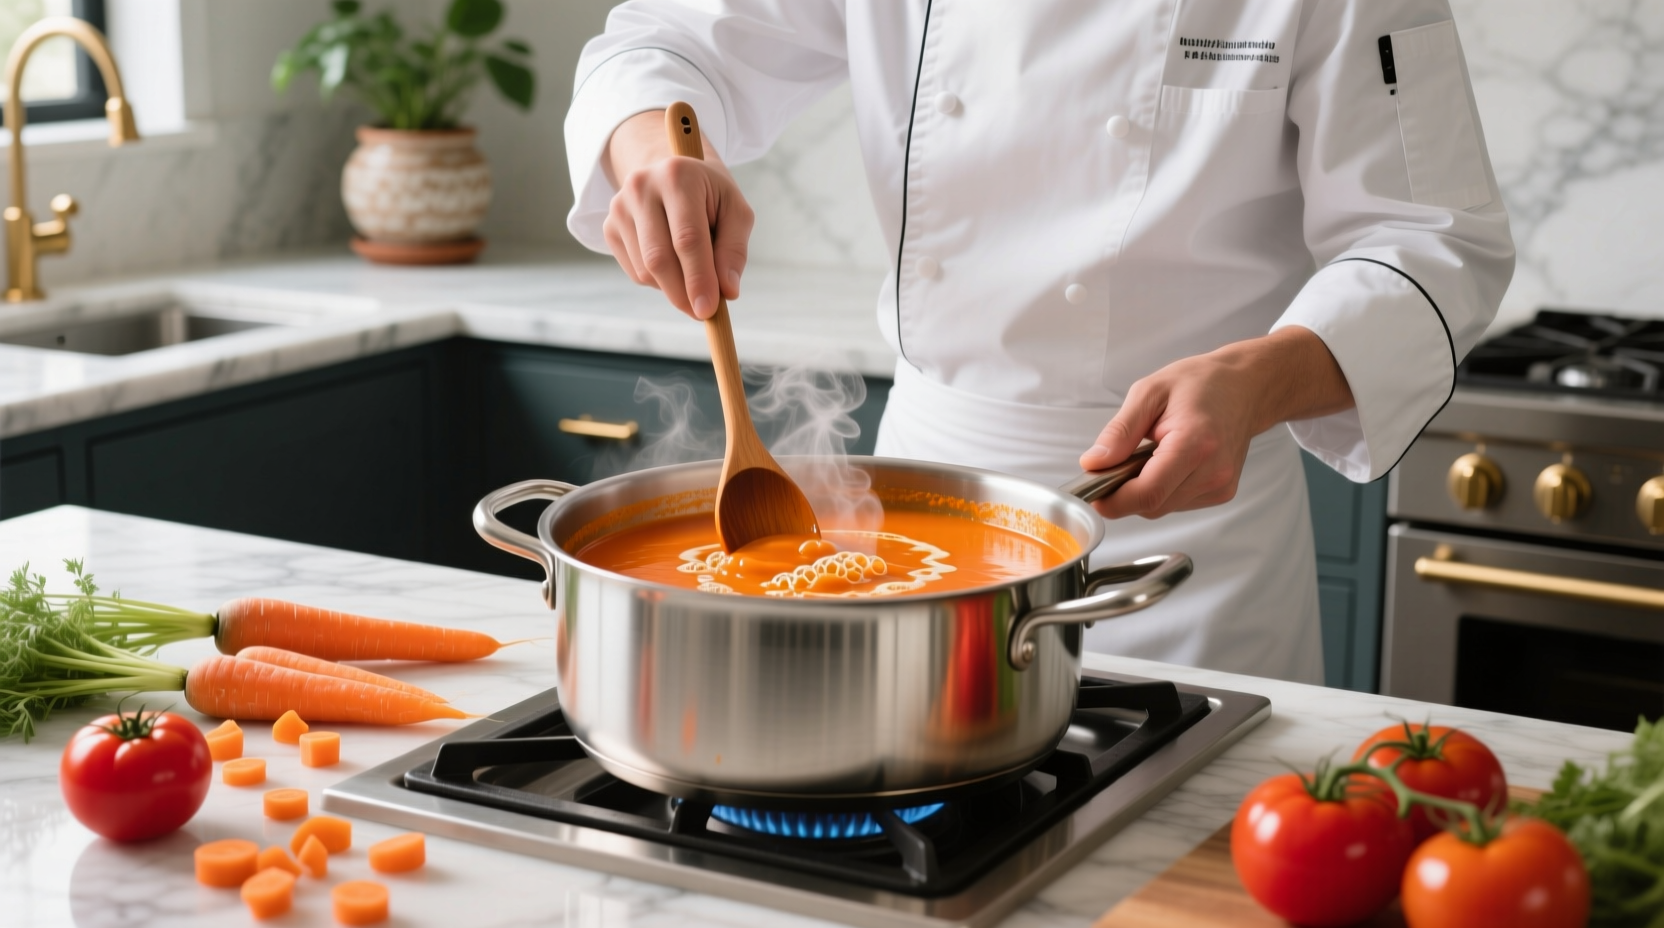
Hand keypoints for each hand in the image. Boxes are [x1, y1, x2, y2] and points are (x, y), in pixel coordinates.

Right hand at [602, 109, 754, 319]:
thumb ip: (734, 251)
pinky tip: (673, 263)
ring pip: (645, 271)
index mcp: (678, 176)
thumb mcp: (735, 212)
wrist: (673, 175)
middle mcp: (641, 187)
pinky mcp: (609, 227)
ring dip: (673, 287)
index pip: (687, 238)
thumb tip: (727, 292)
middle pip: (659, 258)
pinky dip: (658, 281)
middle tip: (702, 312)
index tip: (708, 310)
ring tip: (693, 273)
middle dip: (682, 293)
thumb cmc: (711, 196)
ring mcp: (619, 207)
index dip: (698, 278)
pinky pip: (635, 272)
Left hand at [1079, 327, 1353, 517]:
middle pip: (1152, 505)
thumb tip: (1094, 464)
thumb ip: (1119, 432)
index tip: (1093, 492)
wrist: (1246, 387)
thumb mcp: (1149, 393)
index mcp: (1195, 444)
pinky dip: (1162, 489)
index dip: (1113, 500)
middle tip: (1116, 463)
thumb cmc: (1201, 383)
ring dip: (1144, 490)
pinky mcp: (1222, 493)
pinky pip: (1177, 503)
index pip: (1147, 494)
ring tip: (1148, 455)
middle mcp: (1213, 471)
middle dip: (1124, 492)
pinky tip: (1167, 462)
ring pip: (1162, 508)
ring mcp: (1220, 485)